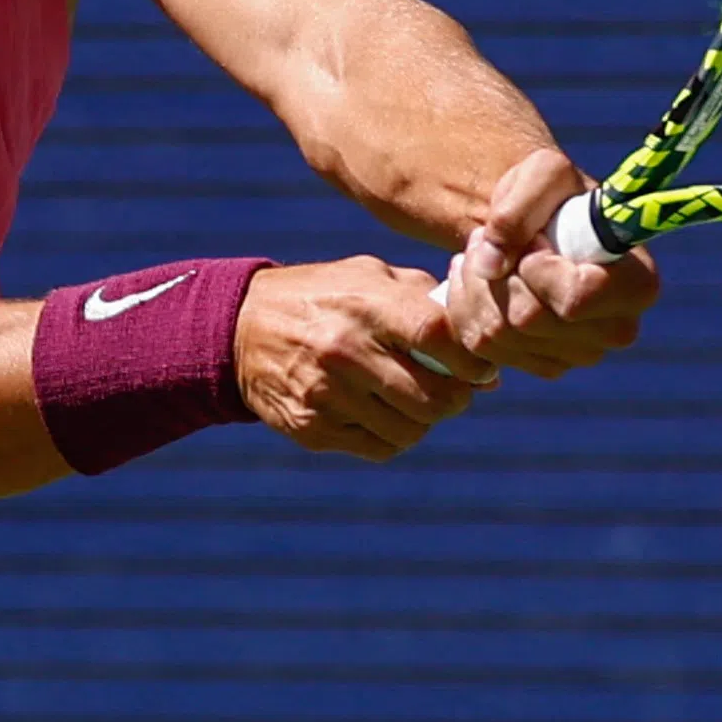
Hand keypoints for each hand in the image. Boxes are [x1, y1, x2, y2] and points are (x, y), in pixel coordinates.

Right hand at [233, 256, 485, 460]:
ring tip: (417, 401)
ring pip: (411, 429)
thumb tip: (477, 341)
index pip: (437, 337)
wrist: (239, 328)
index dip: (472, 359)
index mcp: (365, 304)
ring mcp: (327, 394)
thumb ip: (421, 298)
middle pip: (434, 396)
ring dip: (425, 420)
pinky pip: (379, 446)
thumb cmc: (321, 296)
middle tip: (457, 390)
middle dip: (457, 398)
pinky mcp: (313, 428)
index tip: (482, 367)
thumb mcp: (366, 275)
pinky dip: (393, 435)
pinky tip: (384, 413)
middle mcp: (345, 350)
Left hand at [443, 147, 661, 379]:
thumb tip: (491, 264)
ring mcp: (579, 355)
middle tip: (492, 239)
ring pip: (497, 336)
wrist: (544, 222)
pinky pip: (481, 349)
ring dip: (474, 287)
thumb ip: (518, 207)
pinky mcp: (542, 365)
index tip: (534, 245)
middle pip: (526, 320)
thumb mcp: (543, 174)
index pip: (575, 299)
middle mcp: (616, 330)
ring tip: (482, 254)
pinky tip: (477, 281)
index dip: (538, 271)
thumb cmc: (556, 195)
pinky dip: (466, 308)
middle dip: (495, 273)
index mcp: (637, 285)